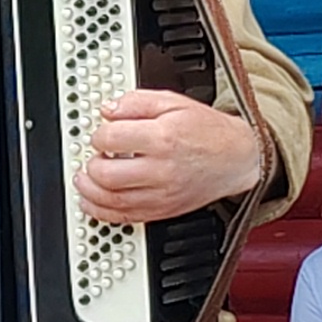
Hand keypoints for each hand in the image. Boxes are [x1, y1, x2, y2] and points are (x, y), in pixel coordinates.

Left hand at [76, 89, 267, 225]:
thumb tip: (108, 109)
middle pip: (107, 174)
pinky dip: (101, 213)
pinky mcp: (163, 211)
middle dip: (90, 165)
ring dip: (88, 191)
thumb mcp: (174, 102)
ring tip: (84, 179)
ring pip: (112, 201)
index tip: (100, 134)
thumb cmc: (209, 131)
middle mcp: (161, 170)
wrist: (237, 158)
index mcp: (162, 138)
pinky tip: (92, 202)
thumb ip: (137, 102)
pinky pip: (124, 219)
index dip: (98, 135)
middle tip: (91, 157)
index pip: (112, 139)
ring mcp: (161, 194)